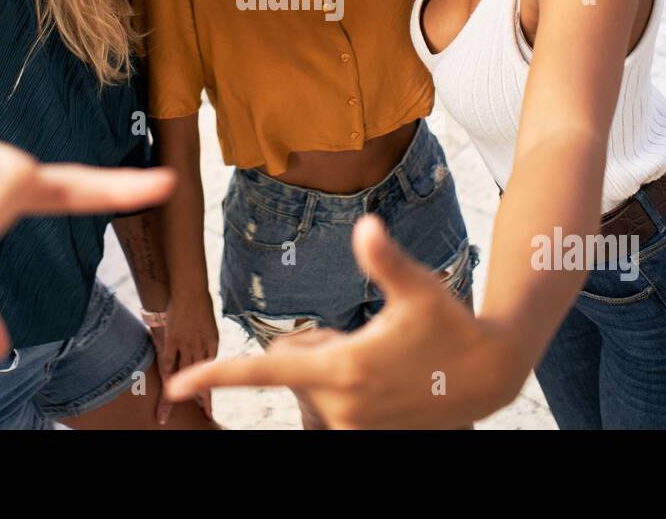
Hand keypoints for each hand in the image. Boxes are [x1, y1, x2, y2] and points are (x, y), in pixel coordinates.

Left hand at [163, 216, 519, 427]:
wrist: (489, 375)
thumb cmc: (451, 326)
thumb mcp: (419, 287)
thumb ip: (386, 259)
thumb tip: (366, 226)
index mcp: (342, 369)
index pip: (261, 372)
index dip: (214, 376)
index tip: (176, 385)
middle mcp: (340, 407)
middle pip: (290, 366)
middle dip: (312, 345)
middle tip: (364, 334)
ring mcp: (352, 428)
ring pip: (309, 388)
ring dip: (329, 368)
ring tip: (378, 358)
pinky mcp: (365, 439)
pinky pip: (330, 408)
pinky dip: (343, 389)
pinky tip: (382, 379)